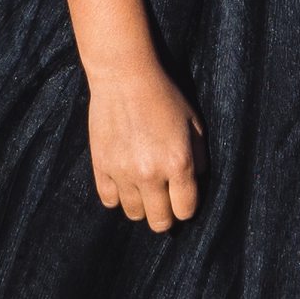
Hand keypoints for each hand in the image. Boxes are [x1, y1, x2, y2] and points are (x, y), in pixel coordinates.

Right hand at [89, 65, 201, 230]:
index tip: (183, 199)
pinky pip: (109, 200)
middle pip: (159, 222)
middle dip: (166, 216)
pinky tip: (124, 182)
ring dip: (142, 206)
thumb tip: (194, 184)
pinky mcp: (101, 167)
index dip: (186, 208)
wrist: (125, 76)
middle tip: (165, 201)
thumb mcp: (194, 124)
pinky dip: (118, 196)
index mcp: (178, 163)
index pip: (185, 210)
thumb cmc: (164, 97)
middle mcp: (150, 174)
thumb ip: (199, 159)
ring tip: (144, 188)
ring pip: (134, 214)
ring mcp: (122, 172)